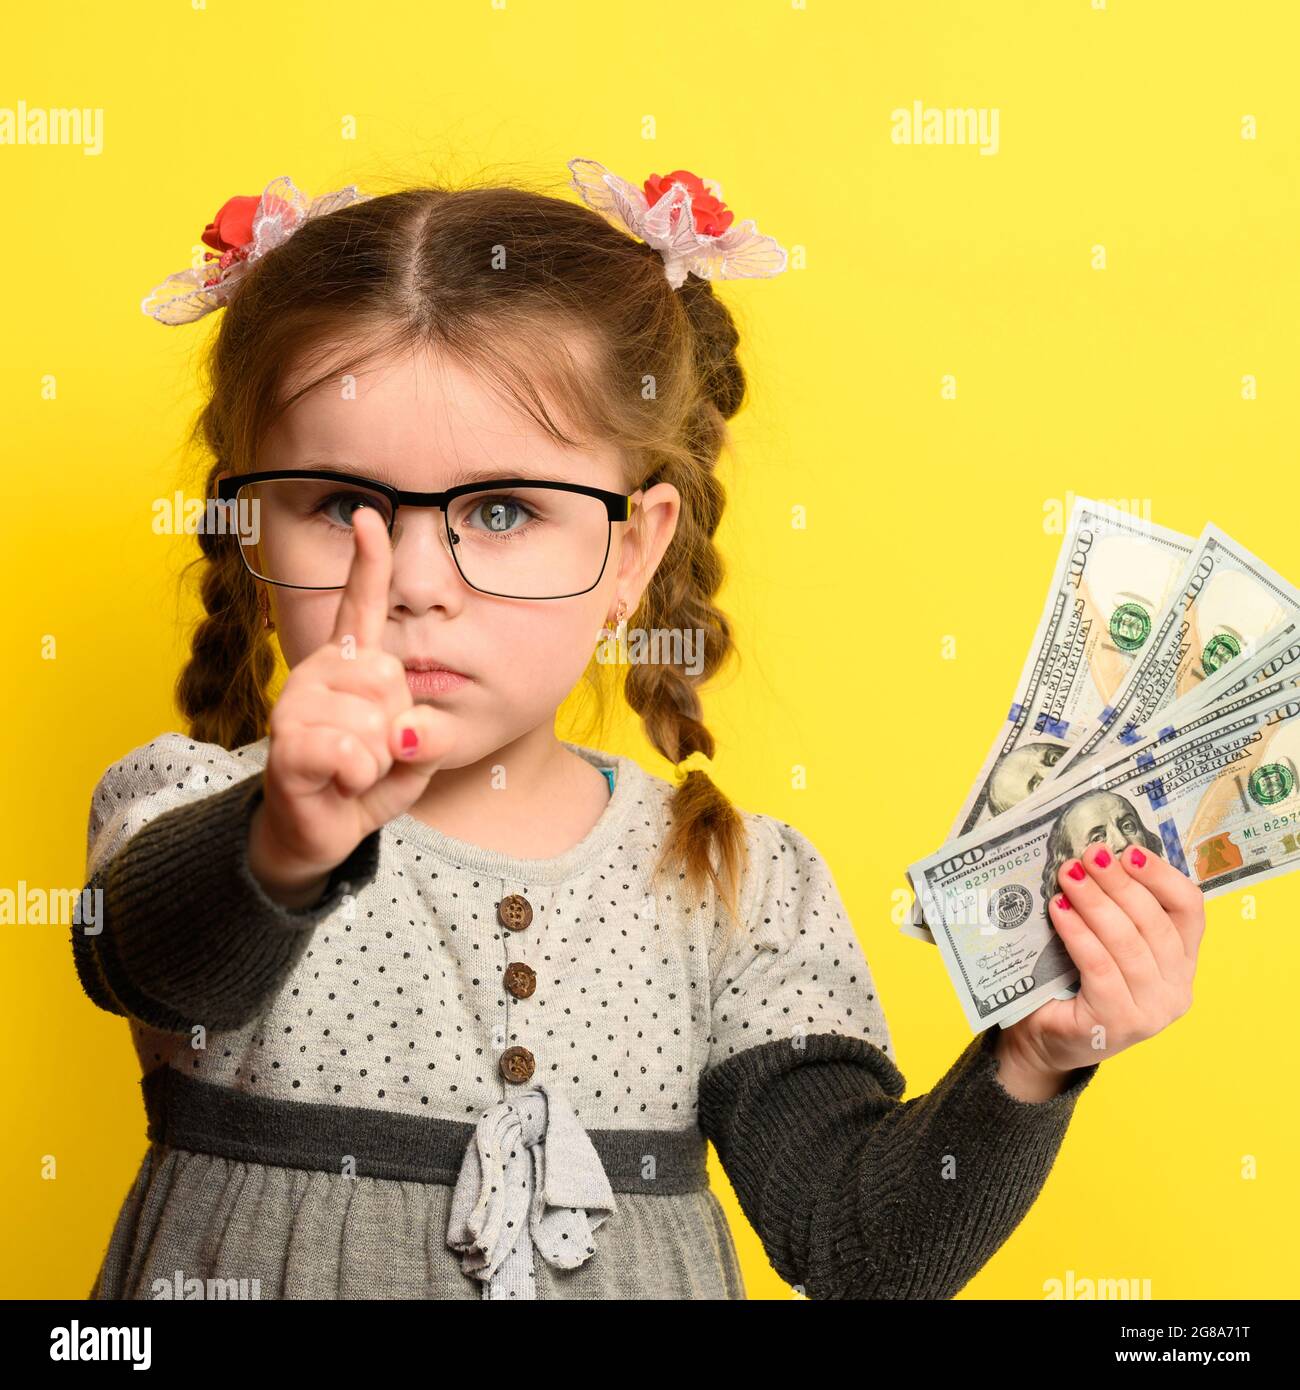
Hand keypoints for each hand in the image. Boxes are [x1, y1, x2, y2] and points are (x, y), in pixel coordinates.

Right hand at [251, 504, 455, 894]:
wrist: (319, 833)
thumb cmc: (366, 783)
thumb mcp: (415, 757)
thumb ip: (429, 736)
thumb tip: (409, 729)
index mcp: (351, 663)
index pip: (360, 605)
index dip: (367, 562)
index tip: (368, 515)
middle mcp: (318, 671)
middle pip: (390, 676)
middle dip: (398, 727)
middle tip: (370, 752)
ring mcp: (297, 704)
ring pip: (375, 721)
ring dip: (378, 760)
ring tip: (351, 769)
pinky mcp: (287, 743)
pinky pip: (351, 753)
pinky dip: (357, 778)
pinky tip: (337, 783)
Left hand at [997, 842, 1204, 1081]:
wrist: (1047, 1040)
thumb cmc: (1074, 983)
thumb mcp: (1105, 943)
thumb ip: (1115, 909)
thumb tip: (1099, 855)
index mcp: (1182, 962)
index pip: (1188, 909)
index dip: (1161, 876)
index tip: (1128, 851)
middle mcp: (1177, 989)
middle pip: (1154, 921)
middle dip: (1118, 882)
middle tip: (1087, 855)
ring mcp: (1152, 1011)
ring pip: (1127, 942)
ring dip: (1095, 902)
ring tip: (1068, 876)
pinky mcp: (1119, 1023)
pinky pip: (1099, 966)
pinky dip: (1078, 933)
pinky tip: (1058, 910)